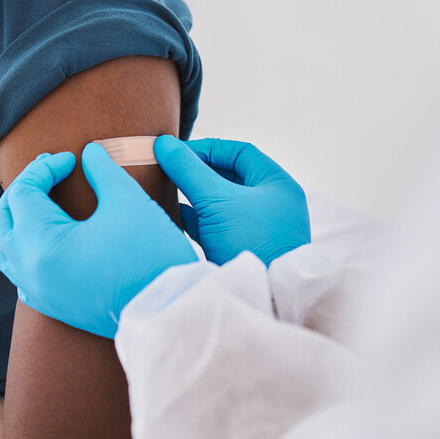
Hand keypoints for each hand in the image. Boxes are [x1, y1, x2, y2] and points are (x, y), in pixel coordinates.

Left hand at [0, 143, 197, 338]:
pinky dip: (27, 251)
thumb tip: (90, 152)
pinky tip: (50, 240)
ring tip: (44, 201)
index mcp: (43, 245)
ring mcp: (40, 294)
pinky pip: (22, 276)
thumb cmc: (151, 255)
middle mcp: (31, 273)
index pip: (24, 193)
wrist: (170, 312)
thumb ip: (102, 170)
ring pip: (6, 250)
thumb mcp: (127, 200)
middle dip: (24, 189)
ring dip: (19, 220)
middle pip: (4, 219)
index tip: (72, 159)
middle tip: (51, 170)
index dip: (45, 168)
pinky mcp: (54, 307)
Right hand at [153, 136, 309, 265]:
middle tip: (168, 168)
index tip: (178, 152)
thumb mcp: (218, 200)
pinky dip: (194, 218)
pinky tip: (172, 214)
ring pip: (218, 201)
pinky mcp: (240, 248)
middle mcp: (270, 203)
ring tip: (165, 187)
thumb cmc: (251, 242)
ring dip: (192, 194)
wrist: (264, 297)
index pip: (239, 152)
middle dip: (196, 171)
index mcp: (276, 184)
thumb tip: (163, 143)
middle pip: (227, 175)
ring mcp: (255, 227)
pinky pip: (213, 225)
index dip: (207, 148)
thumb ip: (189, 170)